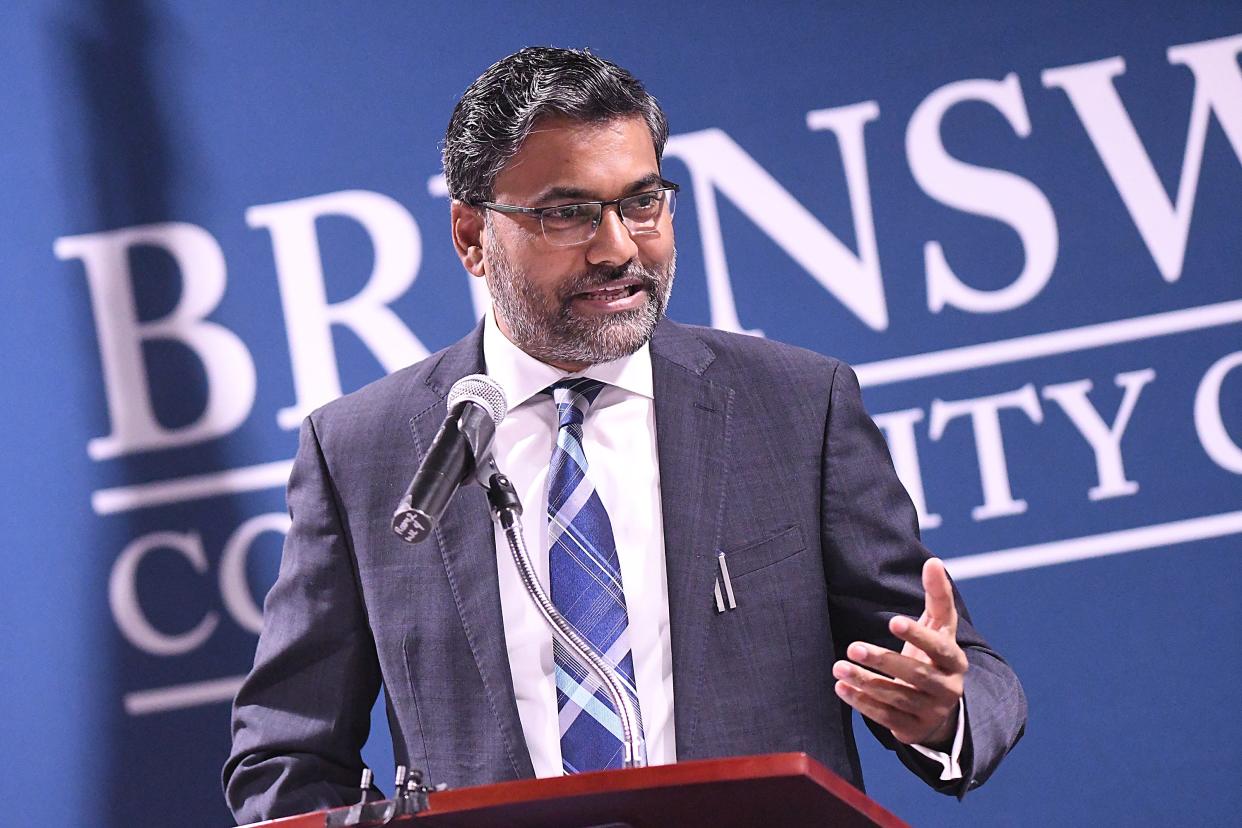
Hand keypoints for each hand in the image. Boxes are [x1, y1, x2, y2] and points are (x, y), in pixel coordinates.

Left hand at [832, 558, 966, 748]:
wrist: (941, 707)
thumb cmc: (934, 656)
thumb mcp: (940, 628)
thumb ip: (937, 595)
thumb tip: (932, 561)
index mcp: (955, 661)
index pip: (939, 648)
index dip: (918, 635)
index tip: (892, 621)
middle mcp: (948, 689)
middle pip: (916, 675)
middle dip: (883, 661)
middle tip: (852, 646)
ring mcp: (931, 712)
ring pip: (897, 697)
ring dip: (866, 682)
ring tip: (839, 667)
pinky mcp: (913, 729)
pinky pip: (887, 717)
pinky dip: (863, 703)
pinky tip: (842, 688)